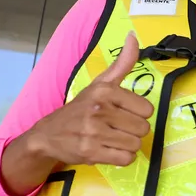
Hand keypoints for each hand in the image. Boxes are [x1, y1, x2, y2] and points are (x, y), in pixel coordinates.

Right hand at [27, 31, 153, 167]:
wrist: (48, 134)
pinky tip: (108, 150)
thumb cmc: (81, 108)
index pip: (147, 109)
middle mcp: (99, 110)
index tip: (123, 113)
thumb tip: (133, 36)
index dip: (138, 114)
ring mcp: (94, 132)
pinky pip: (125, 159)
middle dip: (132, 131)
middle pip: (143, 128)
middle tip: (116, 128)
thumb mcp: (100, 83)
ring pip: (135, 145)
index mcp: (105, 91)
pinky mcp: (90, 152)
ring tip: (111, 139)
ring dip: (127, 145)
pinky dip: (120, 158)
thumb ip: (122, 63)